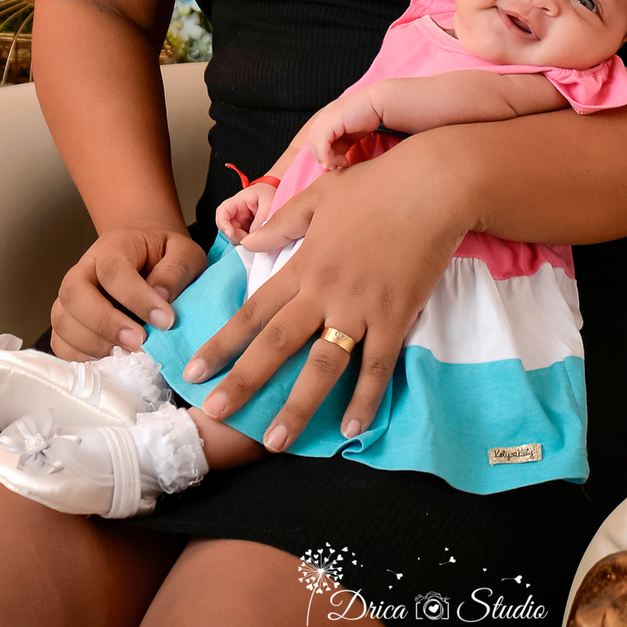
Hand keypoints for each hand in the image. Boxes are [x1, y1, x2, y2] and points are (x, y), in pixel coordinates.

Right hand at [51, 225, 206, 359]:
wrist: (147, 258)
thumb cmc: (165, 257)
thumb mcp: (184, 253)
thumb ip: (176, 271)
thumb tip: (160, 297)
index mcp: (113, 246)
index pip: (113, 270)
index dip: (136, 298)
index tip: (165, 320)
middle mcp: (84, 269)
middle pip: (74, 293)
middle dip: (105, 323)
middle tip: (139, 342)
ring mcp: (71, 298)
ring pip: (63, 321)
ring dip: (93, 344)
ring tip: (128, 355)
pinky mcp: (68, 323)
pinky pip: (61, 344)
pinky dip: (81, 358)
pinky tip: (110, 363)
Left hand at [182, 137, 472, 450]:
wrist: (432, 186)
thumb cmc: (376, 185)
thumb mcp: (320, 195)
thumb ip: (282, 223)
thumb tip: (249, 242)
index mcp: (303, 264)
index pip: (254, 311)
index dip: (222, 343)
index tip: (194, 370)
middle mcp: (325, 292)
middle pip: (277, 344)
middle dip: (243, 381)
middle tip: (214, 412)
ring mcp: (361, 308)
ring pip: (323, 366)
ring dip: (298, 406)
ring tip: (276, 441)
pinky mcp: (396, 316)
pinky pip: (378, 366)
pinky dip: (365, 398)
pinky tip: (353, 427)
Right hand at [216, 182, 276, 243]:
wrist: (280, 195)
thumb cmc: (272, 193)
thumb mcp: (269, 202)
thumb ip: (261, 219)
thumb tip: (252, 237)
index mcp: (240, 200)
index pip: (223, 211)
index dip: (223, 224)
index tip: (230, 233)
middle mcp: (238, 212)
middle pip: (228, 228)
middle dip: (237, 236)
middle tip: (252, 238)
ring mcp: (242, 221)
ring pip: (235, 236)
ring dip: (244, 240)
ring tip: (259, 236)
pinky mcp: (248, 229)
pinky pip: (244, 239)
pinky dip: (250, 242)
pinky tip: (260, 238)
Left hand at [300, 87, 381, 170]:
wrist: (377, 103)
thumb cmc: (368, 117)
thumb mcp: (350, 135)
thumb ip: (340, 145)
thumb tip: (333, 163)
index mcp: (326, 118)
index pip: (315, 140)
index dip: (322, 154)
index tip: (334, 165)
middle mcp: (323, 117)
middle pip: (313, 143)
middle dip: (323, 158)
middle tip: (336, 167)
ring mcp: (326, 118)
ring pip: (315, 144)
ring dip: (326, 159)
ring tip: (342, 163)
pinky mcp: (331, 122)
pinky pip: (322, 143)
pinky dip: (325, 155)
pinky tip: (335, 162)